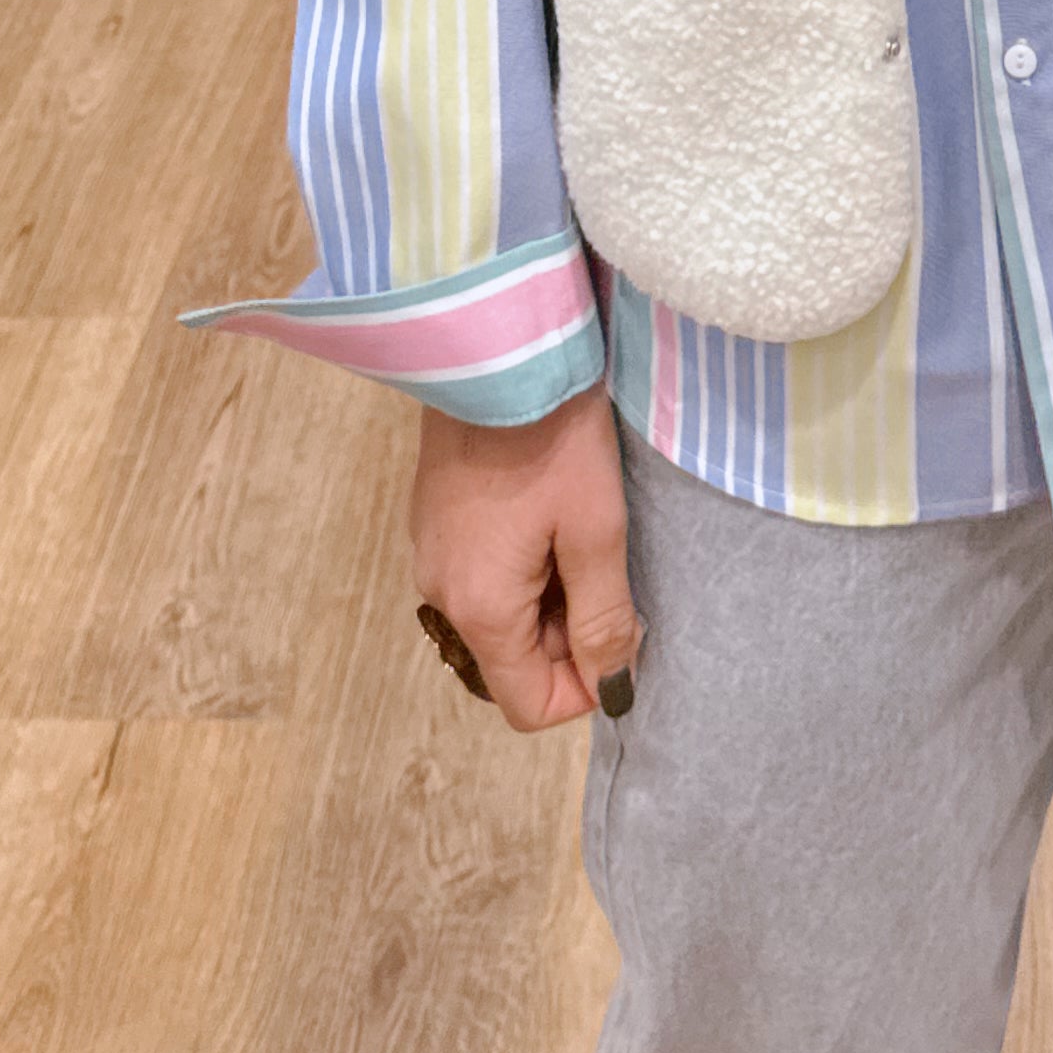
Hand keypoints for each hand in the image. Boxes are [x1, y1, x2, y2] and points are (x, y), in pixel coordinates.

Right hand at [408, 383, 639, 734]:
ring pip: (501, 613)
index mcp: (479, 608)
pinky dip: (523, 560)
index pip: (527, 705)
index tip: (622, 629)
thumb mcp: (596, 529)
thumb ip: (604, 618)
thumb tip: (611, 686)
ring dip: (549, 592)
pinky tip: (548, 505)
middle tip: (607, 560)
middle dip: (569, 632)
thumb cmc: (552, 436)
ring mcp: (431, 552)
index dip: (584, 686)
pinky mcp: (435, 517)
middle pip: (513, 658)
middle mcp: (441, 592)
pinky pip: (482, 572)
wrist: (496, 348)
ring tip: (580, 525)